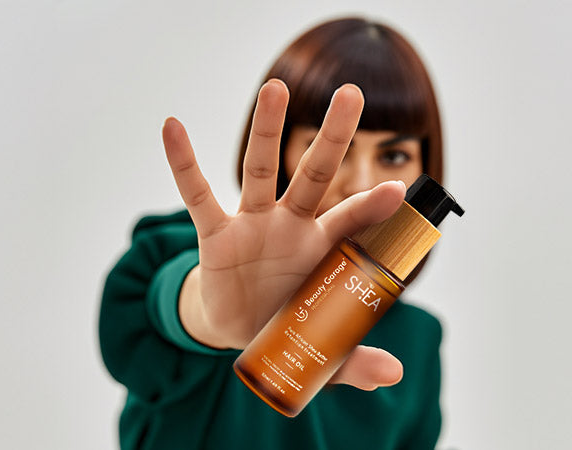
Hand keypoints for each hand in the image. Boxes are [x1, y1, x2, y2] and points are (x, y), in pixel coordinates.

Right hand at [163, 80, 405, 389]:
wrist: (237, 331)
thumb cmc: (285, 326)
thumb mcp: (320, 348)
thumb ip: (353, 361)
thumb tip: (393, 378)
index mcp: (322, 248)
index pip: (352, 220)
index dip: (372, 205)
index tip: (399, 189)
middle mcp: (292, 225)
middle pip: (316, 174)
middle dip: (334, 136)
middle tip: (351, 94)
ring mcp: (254, 224)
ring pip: (262, 170)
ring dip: (269, 129)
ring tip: (276, 88)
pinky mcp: (216, 235)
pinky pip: (197, 195)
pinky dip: (183, 163)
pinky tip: (172, 128)